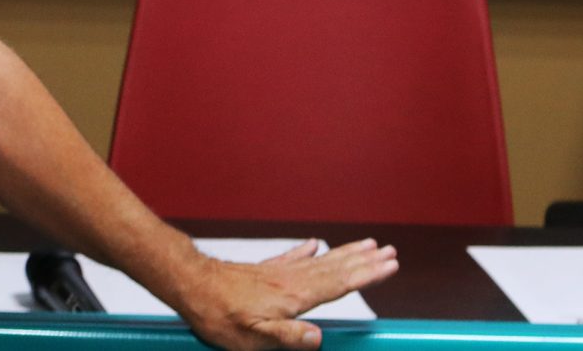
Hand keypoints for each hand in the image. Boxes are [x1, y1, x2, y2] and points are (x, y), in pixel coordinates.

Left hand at [169, 239, 399, 350]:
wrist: (191, 286)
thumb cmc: (219, 316)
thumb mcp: (253, 338)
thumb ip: (287, 338)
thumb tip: (318, 338)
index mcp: (294, 298)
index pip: (340, 285)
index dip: (367, 276)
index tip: (391, 265)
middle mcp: (291, 281)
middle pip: (337, 268)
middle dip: (366, 260)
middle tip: (391, 251)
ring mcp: (278, 274)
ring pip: (321, 261)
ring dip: (346, 253)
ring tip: (367, 244)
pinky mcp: (264, 272)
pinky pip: (293, 258)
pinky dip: (308, 251)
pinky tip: (315, 245)